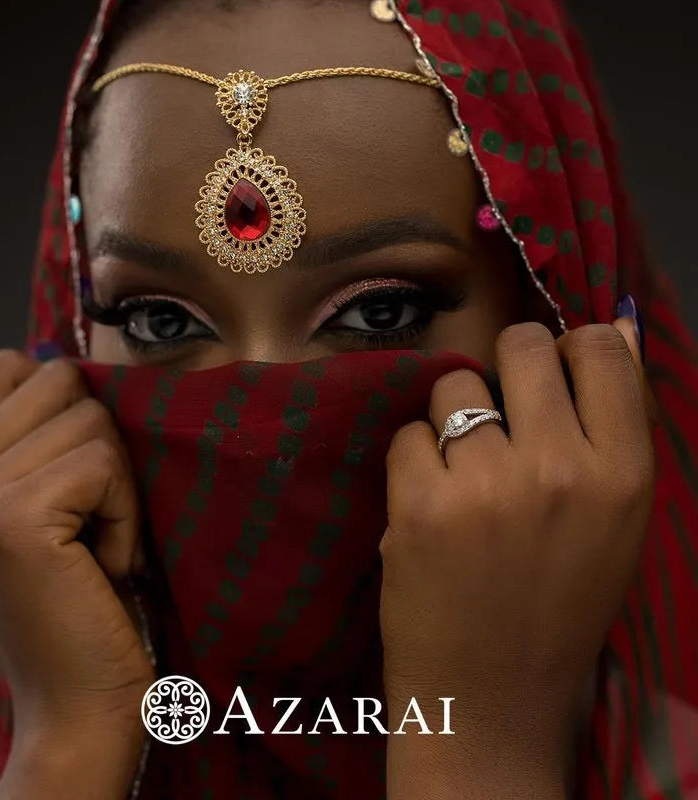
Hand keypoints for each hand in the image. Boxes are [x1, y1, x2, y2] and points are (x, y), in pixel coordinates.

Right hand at [0, 351, 153, 796]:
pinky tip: (108, 565)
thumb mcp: (56, 514)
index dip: (68, 401)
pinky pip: (105, 464)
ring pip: (91, 419)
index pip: (14, 367)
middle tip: (96, 516)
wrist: (79, 705)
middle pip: (61, 381)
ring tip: (100, 546)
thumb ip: (47, 442)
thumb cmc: (85, 605)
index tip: (84, 469)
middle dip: (101, 444)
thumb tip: (82, 368)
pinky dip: (127, 513)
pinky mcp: (14, 518)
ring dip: (119, 486)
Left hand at [379, 320, 654, 797]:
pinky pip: (407, 433)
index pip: (601, 349)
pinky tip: (427, 502)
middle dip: (505, 368)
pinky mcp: (420, 504)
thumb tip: (623, 326)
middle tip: (498, 415)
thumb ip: (615, 424)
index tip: (548, 379)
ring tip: (461, 472)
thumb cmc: (559, 604)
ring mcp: (486, 484)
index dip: (568, 351)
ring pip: (454, 385)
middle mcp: (559, 468)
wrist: (491, 693)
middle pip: (522, 345)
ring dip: (452, 418)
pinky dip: (412, 460)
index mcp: (622, 474)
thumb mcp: (616, 519)